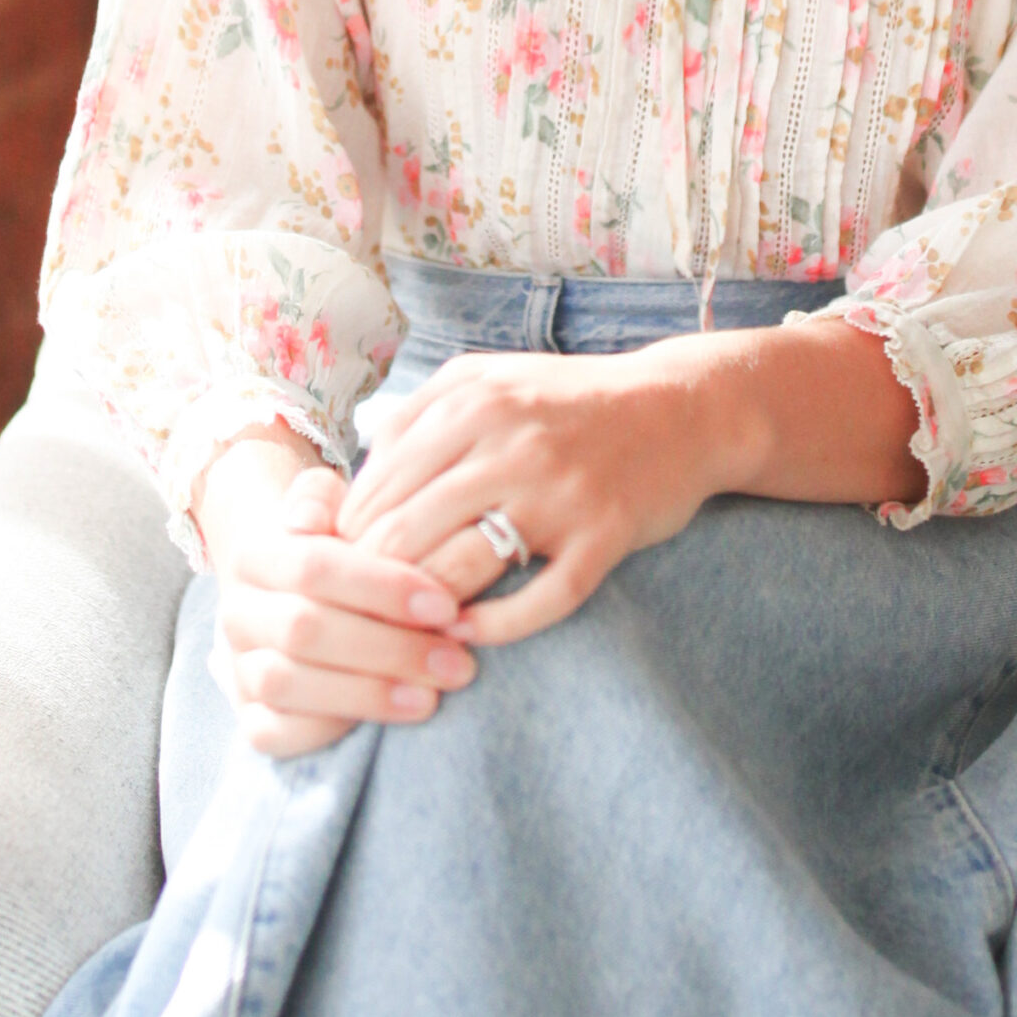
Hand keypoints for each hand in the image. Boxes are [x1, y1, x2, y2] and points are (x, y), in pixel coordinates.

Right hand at [199, 434, 480, 757]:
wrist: (285, 590)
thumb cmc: (331, 544)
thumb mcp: (331, 506)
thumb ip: (324, 496)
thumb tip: (313, 518)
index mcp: (254, 553)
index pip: (314, 567)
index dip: (383, 587)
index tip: (447, 604)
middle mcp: (236, 612)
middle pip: (304, 630)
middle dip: (390, 648)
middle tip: (457, 660)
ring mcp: (238, 668)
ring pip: (287, 684)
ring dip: (368, 693)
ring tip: (434, 694)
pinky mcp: (250, 716)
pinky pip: (275, 733)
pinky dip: (329, 729)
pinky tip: (386, 720)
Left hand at [335, 339, 754, 650]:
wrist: (679, 409)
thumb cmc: (569, 401)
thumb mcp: (491, 379)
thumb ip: (421, 411)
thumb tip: (357, 472)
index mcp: (474, 400)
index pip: (379, 486)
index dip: (347, 537)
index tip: (337, 570)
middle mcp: (510, 442)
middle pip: (405, 533)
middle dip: (370, 583)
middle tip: (356, 615)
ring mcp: (558, 491)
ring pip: (459, 569)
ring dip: (422, 612)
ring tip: (401, 631)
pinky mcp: (603, 535)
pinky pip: (538, 601)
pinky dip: (493, 629)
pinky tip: (466, 637)